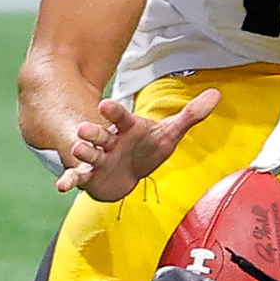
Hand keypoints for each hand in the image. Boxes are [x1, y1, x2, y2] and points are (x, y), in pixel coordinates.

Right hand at [58, 87, 219, 200]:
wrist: (129, 174)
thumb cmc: (148, 149)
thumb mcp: (170, 133)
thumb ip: (191, 114)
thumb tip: (217, 94)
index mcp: (127, 127)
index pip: (120, 116)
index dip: (113, 110)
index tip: (105, 104)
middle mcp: (110, 140)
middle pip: (100, 133)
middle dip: (92, 132)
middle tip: (84, 129)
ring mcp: (99, 157)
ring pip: (88, 153)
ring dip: (82, 152)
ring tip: (76, 150)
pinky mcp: (92, 175)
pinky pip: (79, 176)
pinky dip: (70, 180)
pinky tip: (62, 187)